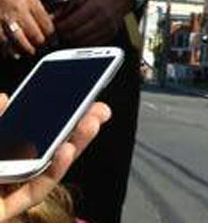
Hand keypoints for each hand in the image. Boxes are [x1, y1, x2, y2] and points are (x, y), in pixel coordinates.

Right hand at [0, 0, 52, 57]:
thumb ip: (36, 6)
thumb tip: (49, 19)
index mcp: (29, 0)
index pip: (47, 23)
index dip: (50, 34)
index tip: (51, 38)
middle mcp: (18, 10)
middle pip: (35, 35)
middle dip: (39, 43)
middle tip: (38, 45)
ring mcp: (3, 18)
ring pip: (18, 42)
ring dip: (24, 49)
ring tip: (26, 51)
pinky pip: (2, 42)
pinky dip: (6, 49)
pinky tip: (9, 51)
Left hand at [0, 97, 109, 221]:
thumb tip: (6, 96)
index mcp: (0, 151)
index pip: (28, 129)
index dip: (54, 113)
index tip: (78, 95)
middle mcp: (6, 168)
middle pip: (45, 145)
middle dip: (75, 126)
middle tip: (100, 109)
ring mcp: (9, 189)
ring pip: (48, 166)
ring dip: (74, 144)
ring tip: (92, 123)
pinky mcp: (9, 209)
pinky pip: (37, 189)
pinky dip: (55, 170)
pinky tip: (67, 151)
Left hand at [54, 0, 133, 46]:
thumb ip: (66, 7)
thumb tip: (52, 19)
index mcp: (94, 7)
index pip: (70, 24)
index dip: (58, 28)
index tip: (53, 28)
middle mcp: (102, 19)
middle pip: (75, 35)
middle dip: (63, 36)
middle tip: (57, 33)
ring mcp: (108, 28)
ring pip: (83, 42)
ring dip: (71, 41)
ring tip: (66, 35)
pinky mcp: (111, 34)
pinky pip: (92, 44)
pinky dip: (82, 43)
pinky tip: (78, 37)